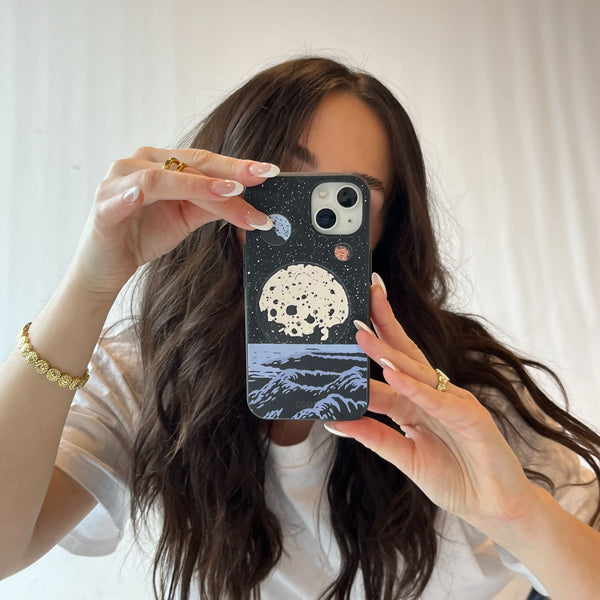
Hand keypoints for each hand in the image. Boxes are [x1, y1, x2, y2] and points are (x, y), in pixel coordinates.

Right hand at [71, 147, 277, 296]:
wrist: (107, 265)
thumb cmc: (144, 234)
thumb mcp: (187, 218)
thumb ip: (214, 205)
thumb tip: (250, 201)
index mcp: (161, 163)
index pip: (205, 161)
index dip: (237, 166)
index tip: (270, 172)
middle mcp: (140, 163)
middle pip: (189, 164)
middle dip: (228, 172)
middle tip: (260, 177)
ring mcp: (118, 182)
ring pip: (162, 178)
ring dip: (197, 185)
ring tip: (228, 191)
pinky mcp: (103, 206)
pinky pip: (121, 198)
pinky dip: (134, 195)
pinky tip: (145, 195)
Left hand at [325, 277, 541, 540]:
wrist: (494, 508)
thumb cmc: (454, 477)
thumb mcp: (404, 455)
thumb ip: (373, 435)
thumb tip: (334, 419)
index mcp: (417, 400)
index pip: (390, 363)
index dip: (371, 340)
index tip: (348, 319)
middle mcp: (434, 394)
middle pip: (405, 353)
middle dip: (383, 323)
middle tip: (362, 294)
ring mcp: (454, 403)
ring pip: (418, 372)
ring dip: (389, 354)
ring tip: (363, 337)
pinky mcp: (472, 419)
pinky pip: (439, 402)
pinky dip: (416, 389)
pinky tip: (395, 377)